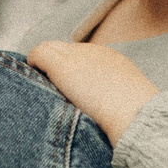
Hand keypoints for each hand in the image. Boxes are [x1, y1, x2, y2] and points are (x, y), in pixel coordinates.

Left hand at [26, 41, 160, 142]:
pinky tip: (33, 81)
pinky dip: (33, 64)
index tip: (68, 89)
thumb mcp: (128, 101)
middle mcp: (93, 52)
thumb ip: (113, 97)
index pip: (82, 57)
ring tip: (38, 86)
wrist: (135, 115)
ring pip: (49, 49)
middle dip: (55, 66)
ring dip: (42, 66)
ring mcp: (76, 56)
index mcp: (110, 60)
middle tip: (49, 88)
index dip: (72, 71)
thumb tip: (102, 109)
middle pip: (64, 50)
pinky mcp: (61, 65)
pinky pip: (38, 54)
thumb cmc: (134, 118)